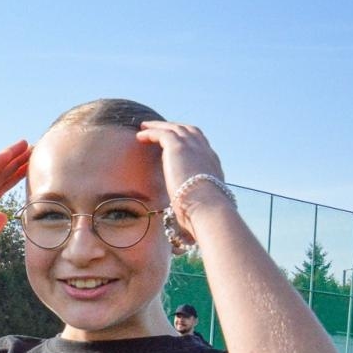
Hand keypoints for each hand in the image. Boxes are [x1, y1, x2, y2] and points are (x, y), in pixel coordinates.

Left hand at [136, 121, 227, 238]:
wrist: (209, 208)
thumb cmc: (205, 215)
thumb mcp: (202, 208)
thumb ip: (196, 208)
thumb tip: (189, 226)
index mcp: (213, 166)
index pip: (201, 147)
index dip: (189, 143)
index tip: (177, 144)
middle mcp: (205, 153)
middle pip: (190, 132)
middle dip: (175, 128)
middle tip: (161, 129)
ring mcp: (193, 148)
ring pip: (175, 129)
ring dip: (160, 126)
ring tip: (145, 127)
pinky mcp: (179, 147)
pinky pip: (163, 133)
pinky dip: (151, 132)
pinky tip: (140, 135)